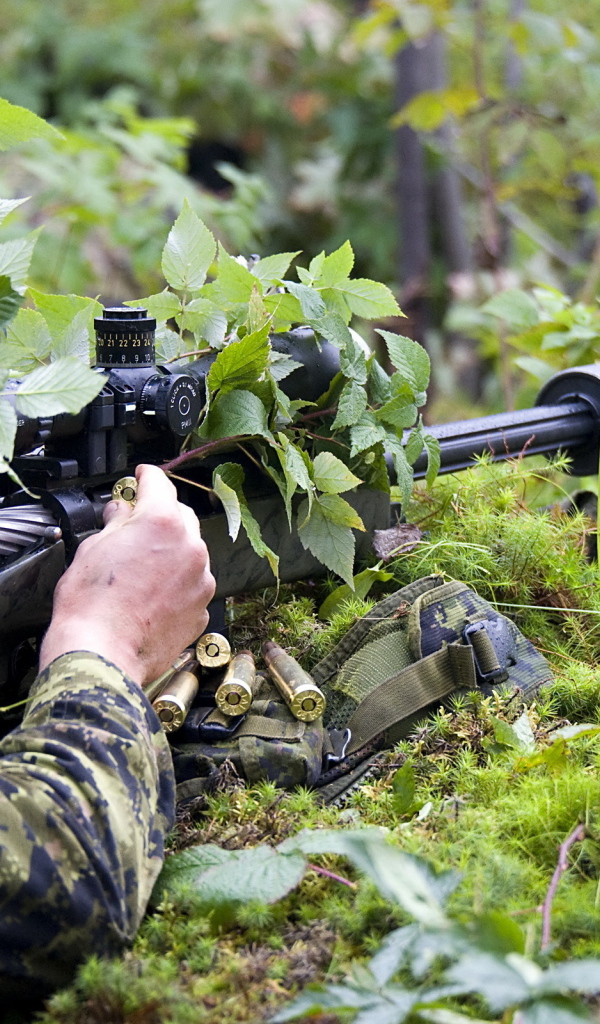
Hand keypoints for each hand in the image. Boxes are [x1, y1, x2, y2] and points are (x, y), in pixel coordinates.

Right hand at [39, 464, 215, 685]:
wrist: (102, 653)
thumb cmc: (91, 605)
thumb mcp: (94, 549)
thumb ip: (116, 523)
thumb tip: (122, 512)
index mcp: (162, 522)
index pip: (159, 483)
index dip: (146, 477)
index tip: (141, 476)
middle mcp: (190, 546)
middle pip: (180, 516)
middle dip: (160, 516)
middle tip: (135, 525)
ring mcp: (200, 579)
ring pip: (189, 552)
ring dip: (171, 552)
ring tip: (141, 571)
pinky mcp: (202, 607)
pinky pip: (192, 584)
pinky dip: (177, 583)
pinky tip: (152, 595)